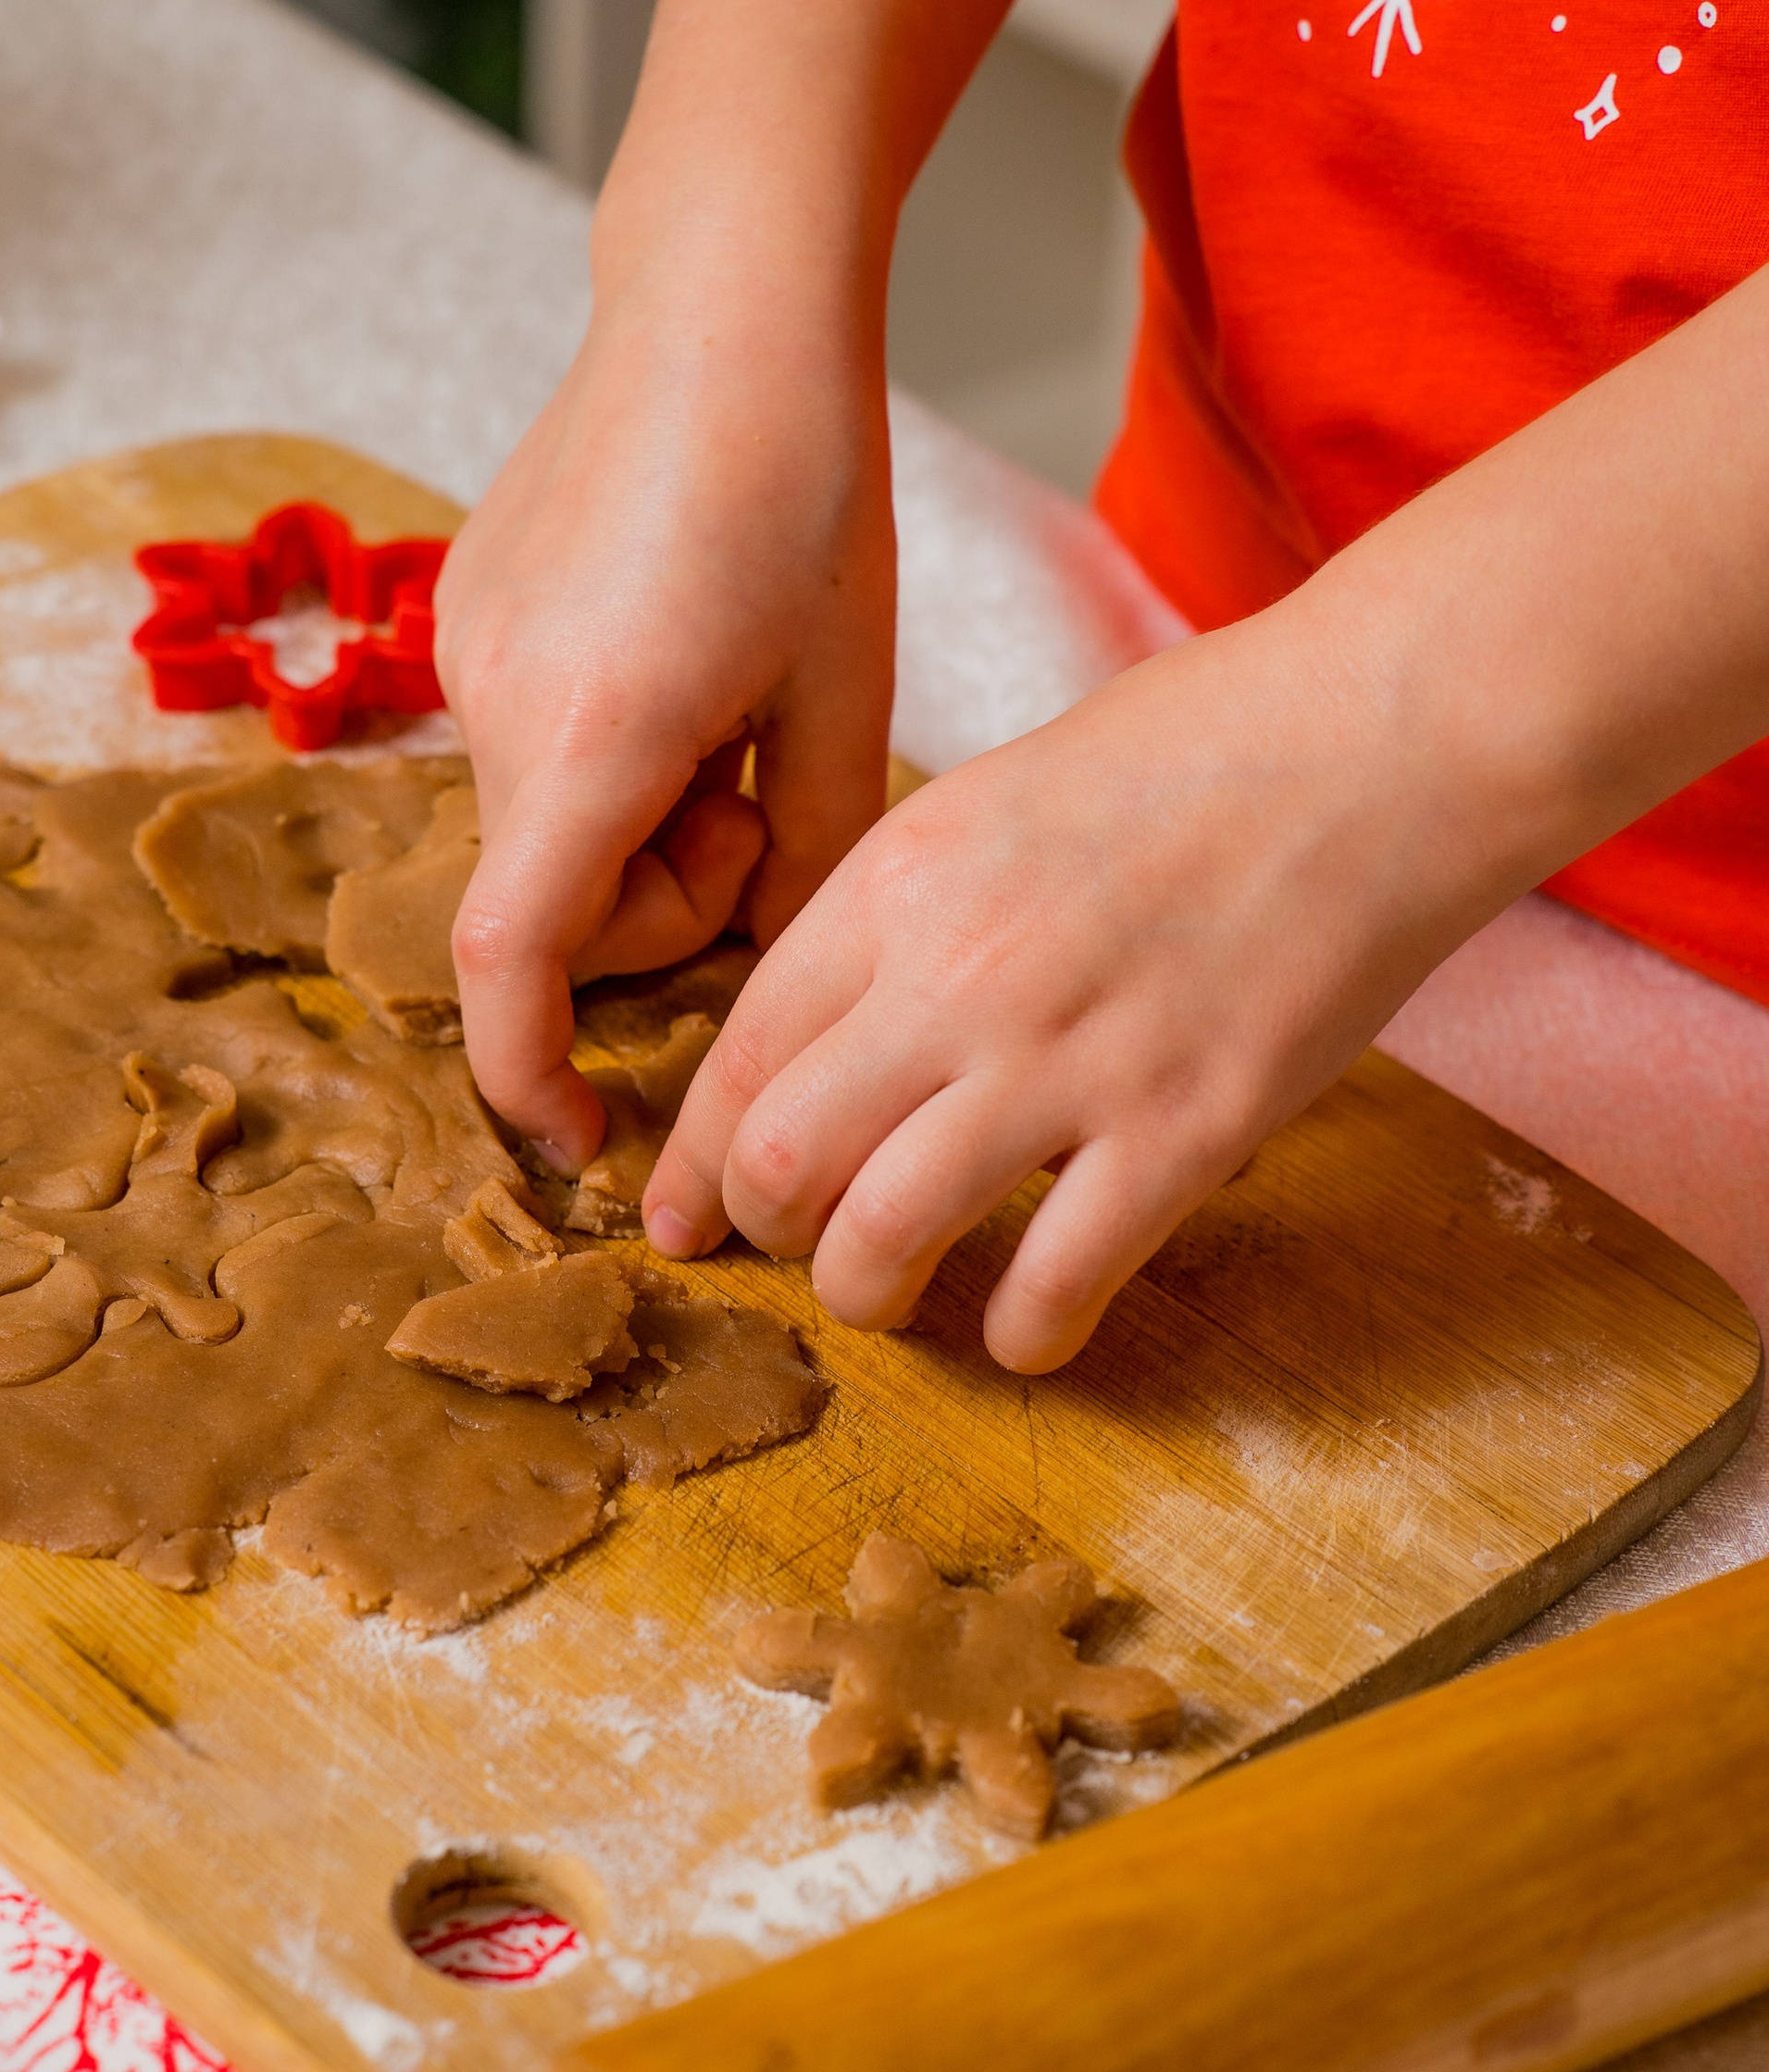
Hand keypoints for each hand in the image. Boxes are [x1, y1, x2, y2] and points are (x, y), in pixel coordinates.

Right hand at [437, 246, 896, 1168]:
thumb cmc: (807, 486)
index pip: (514, 961)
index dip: (533, 1077)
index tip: (587, 1141)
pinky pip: (540, 746)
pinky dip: (612, 747)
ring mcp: (468, 654)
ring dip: (644, 815)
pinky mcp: (469, 613)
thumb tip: (777, 967)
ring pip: (555, 825)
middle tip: (768, 790)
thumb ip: (809, 859)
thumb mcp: (845, 696)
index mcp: (593, 737)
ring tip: (736, 696)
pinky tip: (682, 640)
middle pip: (563, 901)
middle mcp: (498, 705)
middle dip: (667, 896)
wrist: (722, 301)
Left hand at [642, 599, 1533, 1370]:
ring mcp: (1072, 1057)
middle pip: (780, 1157)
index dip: (696, 1158)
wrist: (1384, 738)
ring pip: (884, 1236)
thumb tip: (843, 1022)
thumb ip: (913, 911)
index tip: (685, 1212)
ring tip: (892, 1296)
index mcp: (900, 880)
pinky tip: (1027, 1332)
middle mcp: (959, 973)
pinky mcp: (1187, 1126)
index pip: (740, 1051)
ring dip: (867, 1292)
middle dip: (762, 1232)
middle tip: (793, 1251)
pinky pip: (1058, 1279)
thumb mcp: (1002, 795)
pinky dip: (1023, 1333)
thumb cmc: (1204, 748)